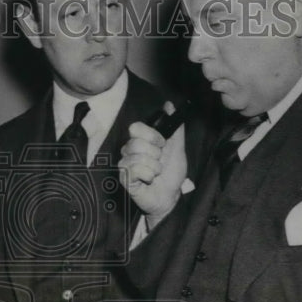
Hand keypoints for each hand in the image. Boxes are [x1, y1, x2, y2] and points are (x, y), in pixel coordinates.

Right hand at [119, 110, 186, 225]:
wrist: (171, 196)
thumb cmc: (171, 174)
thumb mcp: (177, 148)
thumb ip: (175, 127)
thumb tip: (170, 105)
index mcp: (140, 141)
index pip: (136, 127)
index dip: (152, 136)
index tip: (162, 145)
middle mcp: (129, 151)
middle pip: (136, 142)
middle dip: (155, 154)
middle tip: (159, 163)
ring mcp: (125, 164)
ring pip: (137, 157)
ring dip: (154, 167)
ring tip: (155, 173)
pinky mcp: (123, 178)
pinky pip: (134, 170)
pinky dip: (148, 176)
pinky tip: (149, 180)